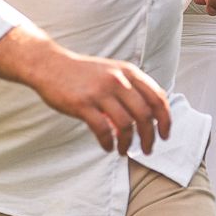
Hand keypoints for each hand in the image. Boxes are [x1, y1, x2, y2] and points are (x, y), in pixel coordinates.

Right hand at [2, 37, 172, 154]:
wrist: (50, 65)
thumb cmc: (83, 73)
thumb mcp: (112, 72)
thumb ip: (131, 89)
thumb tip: (149, 116)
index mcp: (128, 72)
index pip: (157, 97)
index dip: (166, 119)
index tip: (165, 134)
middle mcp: (118, 80)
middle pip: (145, 115)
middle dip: (150, 137)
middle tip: (147, 149)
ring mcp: (100, 92)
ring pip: (126, 125)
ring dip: (128, 143)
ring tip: (124, 151)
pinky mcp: (83, 104)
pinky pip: (103, 130)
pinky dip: (108, 143)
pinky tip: (107, 147)